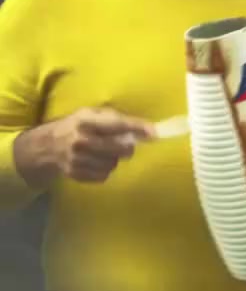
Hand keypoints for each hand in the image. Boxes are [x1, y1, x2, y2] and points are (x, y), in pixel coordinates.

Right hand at [23, 108, 153, 183]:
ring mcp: (77, 160)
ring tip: (103, 152)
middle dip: (128, 147)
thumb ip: (117, 118)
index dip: (137, 128)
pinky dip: (104, 170)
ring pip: (114, 164)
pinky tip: (95, 162)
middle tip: (125, 145)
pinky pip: (104, 175)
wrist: (47, 146)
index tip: (154, 133)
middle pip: (121, 149)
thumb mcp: (92, 114)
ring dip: (114, 159)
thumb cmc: (77, 126)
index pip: (117, 125)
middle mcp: (80, 141)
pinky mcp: (76, 174)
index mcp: (85, 121)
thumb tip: (148, 129)